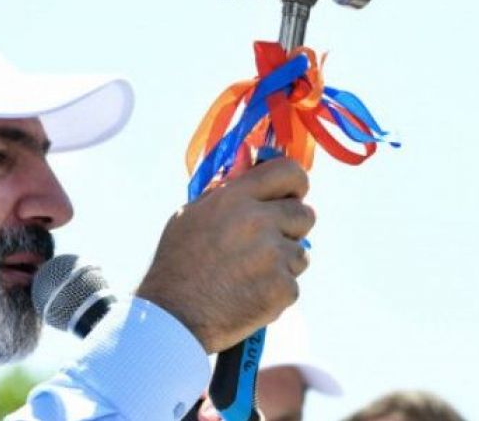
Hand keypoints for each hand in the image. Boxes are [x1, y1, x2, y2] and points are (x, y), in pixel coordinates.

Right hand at [136, 158, 313, 352]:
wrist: (174, 316)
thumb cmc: (177, 263)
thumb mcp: (191, 215)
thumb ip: (225, 190)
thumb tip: (248, 161)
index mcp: (235, 198)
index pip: (289, 171)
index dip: (295, 183)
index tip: (291, 194)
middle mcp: (259, 221)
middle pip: (304, 213)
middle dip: (290, 227)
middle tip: (264, 243)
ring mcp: (273, 256)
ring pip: (301, 252)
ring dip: (283, 261)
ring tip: (249, 273)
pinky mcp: (283, 288)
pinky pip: (293, 283)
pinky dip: (275, 290)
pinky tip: (248, 294)